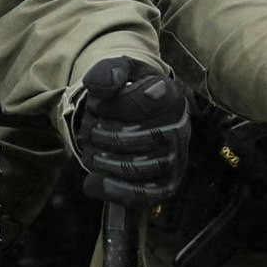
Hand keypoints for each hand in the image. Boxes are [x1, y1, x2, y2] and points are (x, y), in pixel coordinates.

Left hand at [72, 56, 191, 206]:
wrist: (147, 114)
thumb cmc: (132, 91)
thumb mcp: (124, 70)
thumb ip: (110, 70)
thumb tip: (97, 85)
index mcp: (170, 95)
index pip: (139, 100)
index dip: (107, 105)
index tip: (96, 103)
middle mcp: (179, 128)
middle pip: (129, 138)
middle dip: (97, 133)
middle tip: (87, 129)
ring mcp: (175, 159)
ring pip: (132, 168)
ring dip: (99, 160)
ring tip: (90, 150)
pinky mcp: (168, 185)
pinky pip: (142, 196)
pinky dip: (111, 190)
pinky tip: (93, 181)